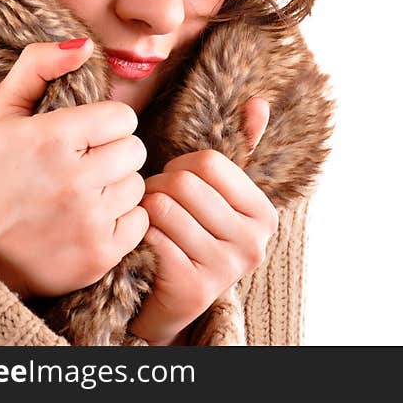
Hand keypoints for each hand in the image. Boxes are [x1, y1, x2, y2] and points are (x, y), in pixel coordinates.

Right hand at [0, 38, 148, 298]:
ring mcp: (89, 221)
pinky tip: (91, 220)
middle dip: (114, 154)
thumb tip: (85, 44)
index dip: (106, 124)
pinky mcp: (101, 254)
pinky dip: (121, 221)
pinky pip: (140, 221)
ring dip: (117, 187)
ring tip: (84, 194)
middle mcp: (74, 180)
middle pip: (135, 149)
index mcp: (52, 139)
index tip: (85, 136)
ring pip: (138, 185)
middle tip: (84, 166)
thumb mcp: (0, 114)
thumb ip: (38, 66)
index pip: (123, 116)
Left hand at [129, 97, 277, 345]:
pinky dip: (138, 237)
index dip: (181, 166)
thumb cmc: (194, 235)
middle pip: (185, 184)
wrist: (170, 301)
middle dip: (159, 188)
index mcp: (264, 215)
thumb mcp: (220, 195)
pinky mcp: (193, 289)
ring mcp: (225, 269)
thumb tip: (259, 102)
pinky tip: (143, 245)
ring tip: (149, 222)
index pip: (210, 163)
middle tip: (156, 203)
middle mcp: (253, 244)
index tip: (177, 183)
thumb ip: (242, 149)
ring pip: (164, 209)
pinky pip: (150, 238)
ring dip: (145, 211)